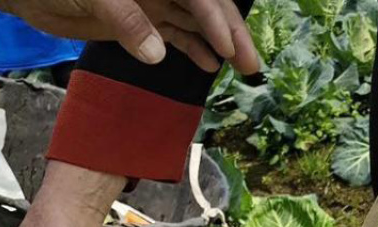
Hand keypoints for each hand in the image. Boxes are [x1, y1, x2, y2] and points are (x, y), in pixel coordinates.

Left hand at [0, 0, 258, 72]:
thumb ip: (126, 20)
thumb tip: (157, 55)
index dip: (216, 17)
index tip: (228, 47)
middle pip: (204, 4)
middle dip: (229, 32)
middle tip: (252, 65)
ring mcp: (149, 0)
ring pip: (194, 20)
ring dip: (217, 44)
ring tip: (241, 70)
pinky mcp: (137, 20)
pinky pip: (174, 33)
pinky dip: (192, 48)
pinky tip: (209, 67)